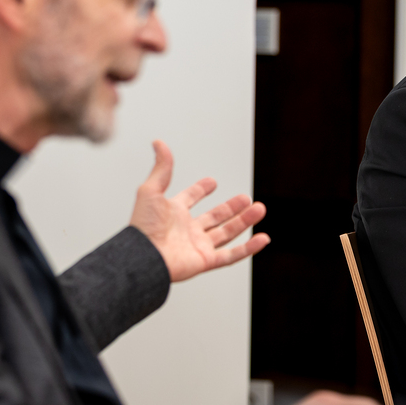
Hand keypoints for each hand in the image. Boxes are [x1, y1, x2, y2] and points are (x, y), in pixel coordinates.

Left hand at [129, 140, 269, 281]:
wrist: (144, 259)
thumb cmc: (143, 228)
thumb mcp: (151, 191)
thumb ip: (161, 169)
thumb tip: (159, 143)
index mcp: (174, 213)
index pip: (190, 198)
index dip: (200, 190)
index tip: (212, 182)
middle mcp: (187, 230)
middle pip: (215, 217)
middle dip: (231, 208)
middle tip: (246, 198)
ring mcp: (198, 246)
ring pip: (227, 233)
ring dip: (244, 221)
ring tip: (259, 209)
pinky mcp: (205, 261)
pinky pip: (231, 256)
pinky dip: (249, 248)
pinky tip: (262, 238)